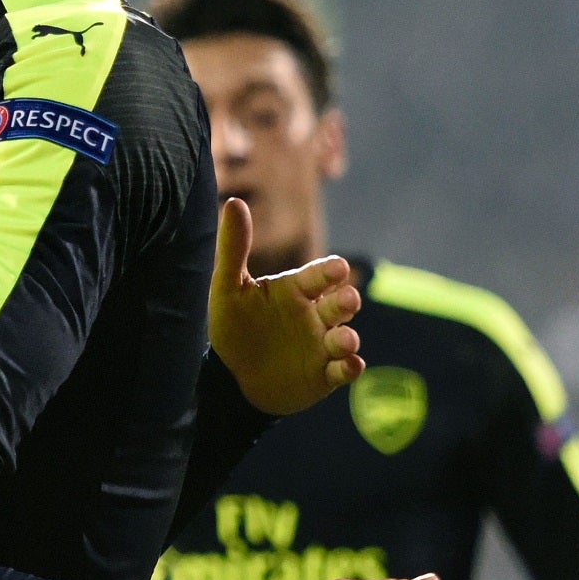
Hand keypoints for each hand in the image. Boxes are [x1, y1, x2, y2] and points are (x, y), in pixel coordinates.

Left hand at [207, 198, 364, 414]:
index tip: (337, 268)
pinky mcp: (324, 374)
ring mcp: (322, 345)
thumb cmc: (234, 327)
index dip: (329, 272)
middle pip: (339, 304)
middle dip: (345, 301)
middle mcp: (315, 315)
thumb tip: (234, 202)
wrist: (230, 377)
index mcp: (297, 290)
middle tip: (345, 299)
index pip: (319, 276)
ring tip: (343, 339)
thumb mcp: (228, 288)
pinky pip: (342, 370)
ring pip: (344, 338)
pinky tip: (350, 365)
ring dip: (348, 338)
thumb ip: (234, 247)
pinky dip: (350, 368)